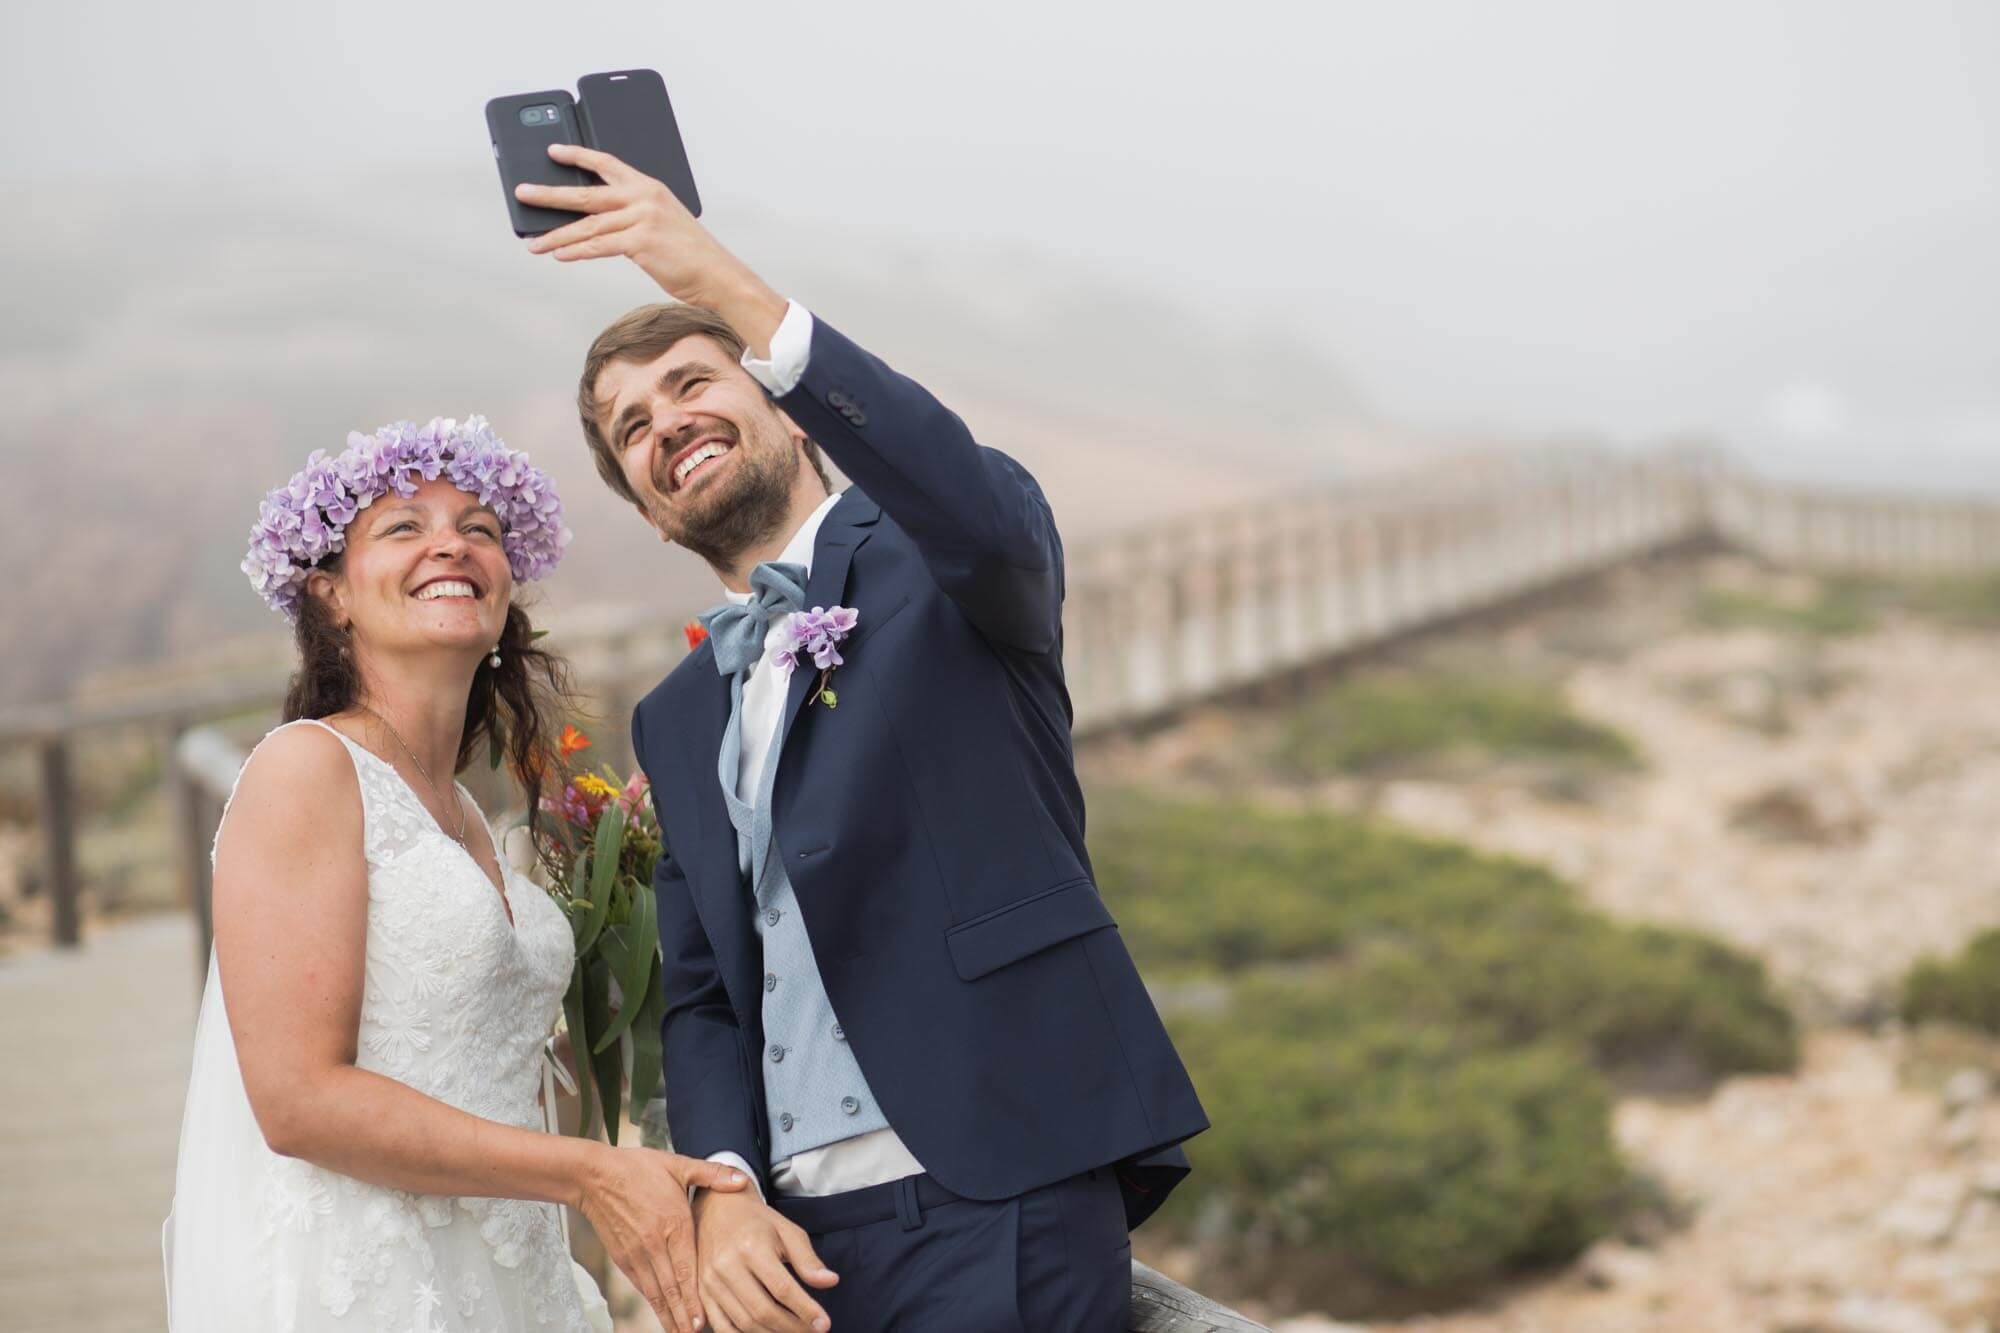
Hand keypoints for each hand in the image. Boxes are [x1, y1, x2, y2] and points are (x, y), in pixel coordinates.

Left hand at [515, 144, 785, 348]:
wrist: (716, 274)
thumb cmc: (691, 253)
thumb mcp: (663, 222)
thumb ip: (633, 216)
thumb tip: (595, 224)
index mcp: (649, 187)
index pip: (607, 164)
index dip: (578, 156)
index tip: (553, 152)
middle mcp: (643, 198)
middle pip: (586, 195)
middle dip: (550, 195)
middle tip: (523, 193)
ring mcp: (642, 218)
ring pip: (588, 226)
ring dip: (557, 236)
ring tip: (534, 243)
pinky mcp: (640, 242)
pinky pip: (599, 246)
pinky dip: (577, 251)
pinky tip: (560, 255)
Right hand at [576, 1143, 751, 1332]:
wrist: (594, 1176)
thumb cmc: (637, 1168)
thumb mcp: (678, 1165)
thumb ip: (712, 1174)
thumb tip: (743, 1179)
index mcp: (673, 1223)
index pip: (686, 1268)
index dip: (695, 1297)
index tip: (703, 1321)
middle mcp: (654, 1244)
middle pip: (672, 1288)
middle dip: (684, 1316)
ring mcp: (637, 1253)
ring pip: (655, 1292)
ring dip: (668, 1315)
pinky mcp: (622, 1257)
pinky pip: (641, 1286)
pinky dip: (653, 1303)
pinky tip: (662, 1314)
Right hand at [691, 1186, 839, 1332]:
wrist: (717, 1208)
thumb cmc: (757, 1221)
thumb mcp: (787, 1231)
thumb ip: (808, 1259)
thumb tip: (830, 1282)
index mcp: (752, 1247)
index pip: (782, 1289)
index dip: (806, 1310)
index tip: (824, 1324)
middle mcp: (727, 1266)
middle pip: (763, 1311)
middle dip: (792, 1327)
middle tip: (812, 1332)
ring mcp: (710, 1282)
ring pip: (743, 1323)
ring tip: (793, 1332)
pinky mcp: (701, 1292)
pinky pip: (721, 1327)